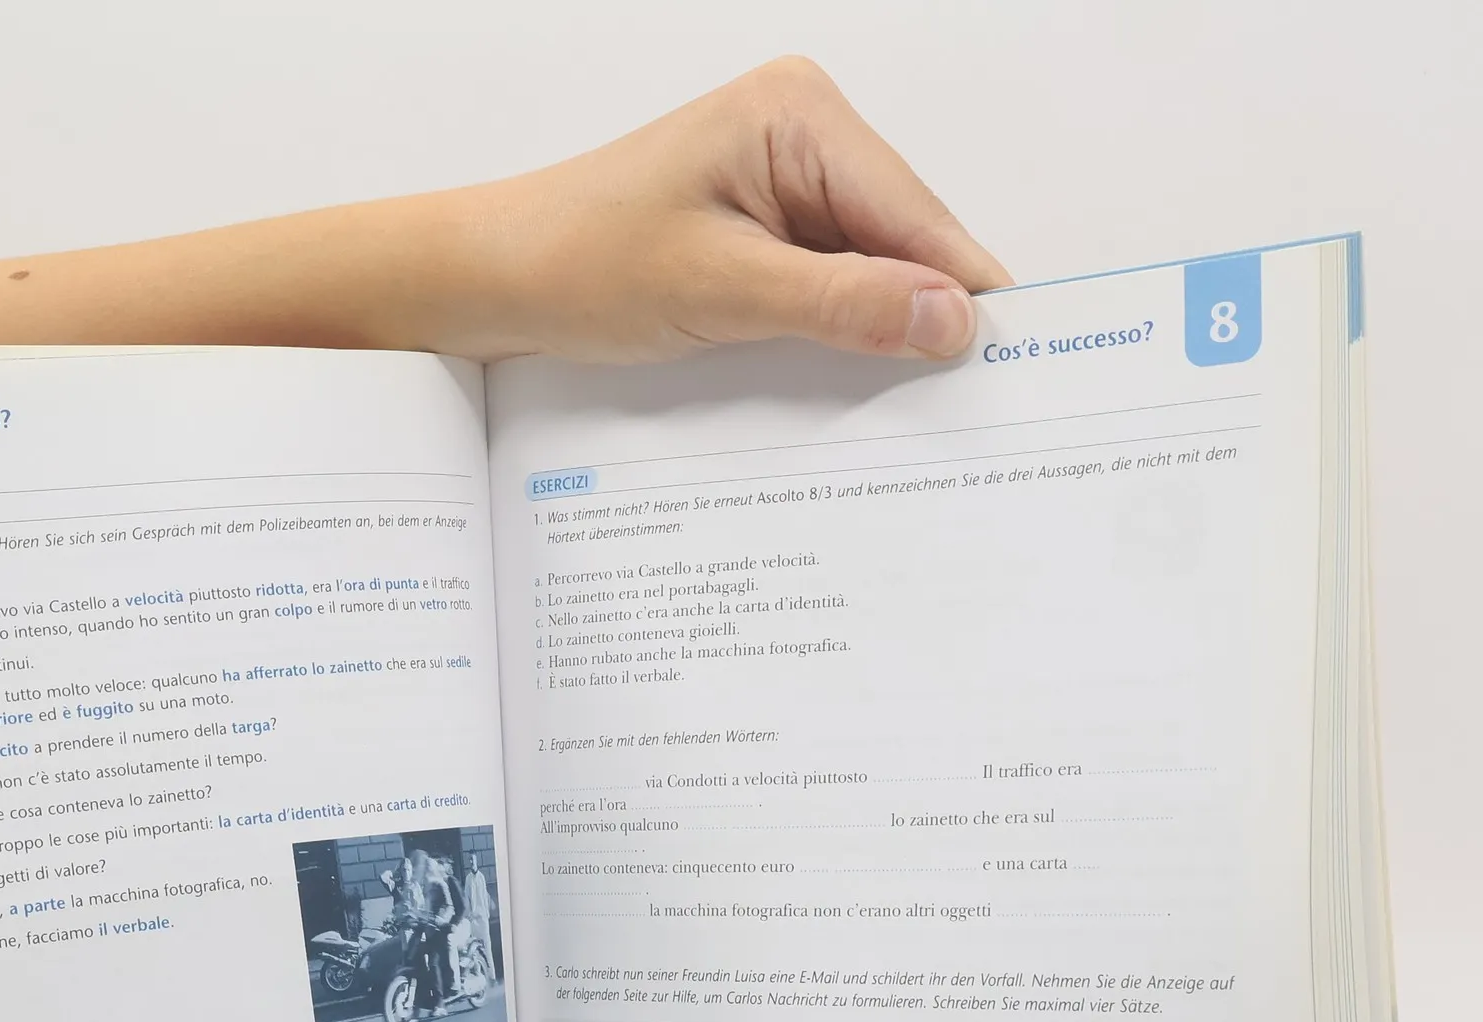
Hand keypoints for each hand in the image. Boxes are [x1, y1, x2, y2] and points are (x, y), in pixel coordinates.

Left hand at [436, 56, 1009, 362]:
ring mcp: (788, 178)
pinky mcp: (768, 224)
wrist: (498, 278)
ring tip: (918, 405)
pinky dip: (846, 330)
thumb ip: (841, 303)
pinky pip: (835, 281)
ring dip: (884, 331)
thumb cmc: (582, 262)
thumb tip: (949, 318)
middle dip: (925, 316)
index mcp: (800, 115)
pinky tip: (859, 379)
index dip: (964, 293)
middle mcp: (805, 131)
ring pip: (875, 267)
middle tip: (969, 408)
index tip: (1020, 367)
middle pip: (906, 239)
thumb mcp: (721, 291)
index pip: (916, 214)